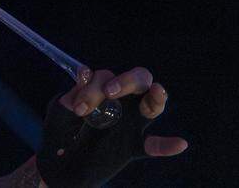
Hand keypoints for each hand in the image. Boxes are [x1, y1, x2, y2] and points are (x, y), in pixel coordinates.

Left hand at [36, 67, 187, 187]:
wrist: (58, 164)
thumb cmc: (59, 131)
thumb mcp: (60, 111)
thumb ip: (71, 95)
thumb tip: (84, 75)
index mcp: (102, 91)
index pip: (106, 76)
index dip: (94, 84)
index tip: (79, 106)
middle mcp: (120, 103)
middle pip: (138, 80)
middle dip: (126, 80)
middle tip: (108, 93)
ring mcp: (129, 125)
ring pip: (151, 105)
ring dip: (156, 97)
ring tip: (157, 92)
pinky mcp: (131, 147)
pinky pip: (154, 146)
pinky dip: (167, 145)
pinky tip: (180, 143)